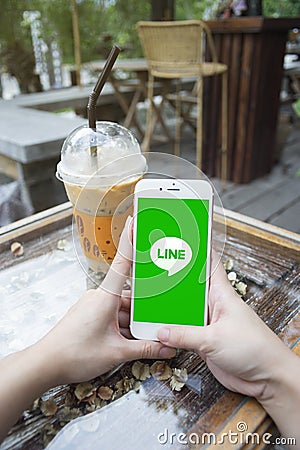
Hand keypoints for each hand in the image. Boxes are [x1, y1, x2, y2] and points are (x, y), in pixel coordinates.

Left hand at [36, 216, 175, 385]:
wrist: (46, 364)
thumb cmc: (74, 354)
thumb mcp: (116, 352)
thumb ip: (145, 348)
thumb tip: (166, 346)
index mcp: (105, 297)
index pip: (123, 263)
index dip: (130, 242)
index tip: (135, 223)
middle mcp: (99, 297)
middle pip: (129, 295)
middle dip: (143, 310)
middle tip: (158, 320)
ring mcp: (93, 306)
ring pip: (121, 309)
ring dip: (133, 322)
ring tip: (145, 338)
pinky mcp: (89, 316)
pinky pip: (112, 315)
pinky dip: (122, 327)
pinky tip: (130, 341)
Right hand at [157, 251, 294, 399]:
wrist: (267, 377)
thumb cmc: (255, 349)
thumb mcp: (215, 339)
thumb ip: (186, 334)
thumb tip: (162, 330)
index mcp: (221, 294)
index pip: (208, 263)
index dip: (196, 249)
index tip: (180, 237)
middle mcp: (213, 305)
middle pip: (189, 287)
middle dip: (173, 279)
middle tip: (153, 270)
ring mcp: (208, 323)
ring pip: (183, 311)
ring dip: (169, 309)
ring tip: (149, 301)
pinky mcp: (204, 341)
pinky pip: (183, 331)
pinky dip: (172, 331)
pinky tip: (159, 329)